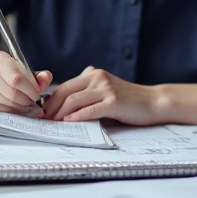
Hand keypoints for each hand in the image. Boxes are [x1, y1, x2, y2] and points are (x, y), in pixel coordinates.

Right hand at [0, 51, 52, 116]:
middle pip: (14, 94)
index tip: (37, 94)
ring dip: (21, 109)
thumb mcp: (22, 73)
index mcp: (0, 59)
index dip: (31, 89)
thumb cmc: (7, 78)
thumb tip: (46, 77)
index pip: (17, 78)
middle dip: (28, 101)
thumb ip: (37, 76)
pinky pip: (2, 114)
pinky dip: (12, 115)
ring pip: (9, 105)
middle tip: (32, 103)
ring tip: (24, 106)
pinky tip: (14, 110)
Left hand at [42, 66, 159, 124]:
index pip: (65, 86)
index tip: (43, 111)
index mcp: (94, 74)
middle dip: (52, 107)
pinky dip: (77, 116)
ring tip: (53, 123)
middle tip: (44, 119)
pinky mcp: (114, 102)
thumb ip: (90, 87)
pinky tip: (69, 122)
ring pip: (75, 100)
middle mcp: (98, 78)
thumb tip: (68, 95)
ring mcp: (106, 89)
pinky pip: (90, 109)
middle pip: (66, 91)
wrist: (153, 102)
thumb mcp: (107, 88)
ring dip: (60, 113)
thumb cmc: (129, 99)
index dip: (51, 99)